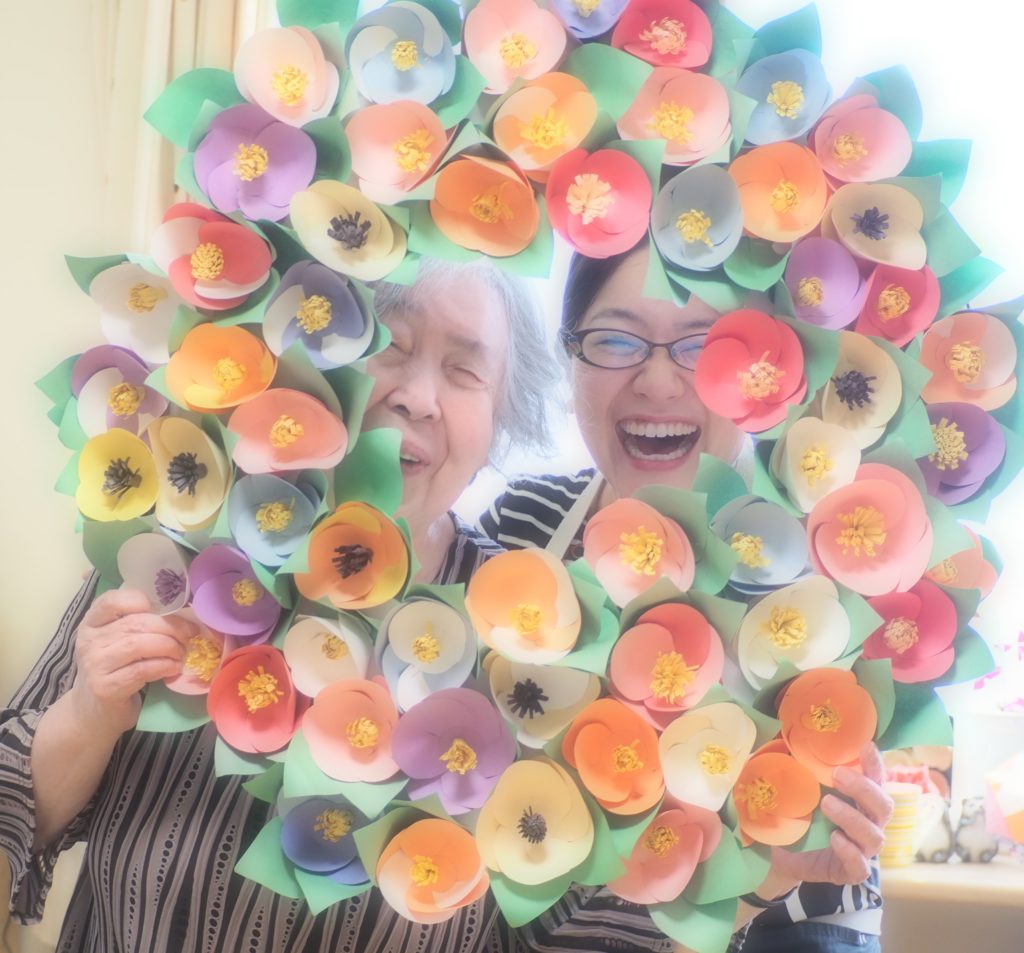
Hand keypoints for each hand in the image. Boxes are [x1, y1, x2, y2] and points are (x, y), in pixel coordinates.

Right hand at [68, 588, 196, 738]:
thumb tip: (182, 610)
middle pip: (135, 623)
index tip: (168, 611)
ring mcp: (94, 665)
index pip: (112, 600)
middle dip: (170, 627)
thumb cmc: (115, 669)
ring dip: (169, 647)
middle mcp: (88, 641)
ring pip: (138, 644)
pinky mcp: (105, 688)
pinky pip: (142, 670)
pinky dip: (164, 666)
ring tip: (181, 653)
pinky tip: (173, 668)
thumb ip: (139, 622)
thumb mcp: (119, 640)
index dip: (143, 600)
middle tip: (188, 635)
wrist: (93, 712)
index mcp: (92, 622)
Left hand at [769, 742, 893, 887]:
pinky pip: (861, 866)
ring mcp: (862, 849)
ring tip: (826, 803)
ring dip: (852, 817)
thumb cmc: (795, 812)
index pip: (876, 778)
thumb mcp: (796, 786)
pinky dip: (850, 852)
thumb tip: (788, 732)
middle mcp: (868, 821)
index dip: (875, 763)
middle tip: (837, 774)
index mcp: (859, 798)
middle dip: (863, 788)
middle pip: (884, 806)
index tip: (865, 745)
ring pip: (873, 835)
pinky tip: (835, 839)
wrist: (779, 852)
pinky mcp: (850, 872)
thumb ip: (799, 763)